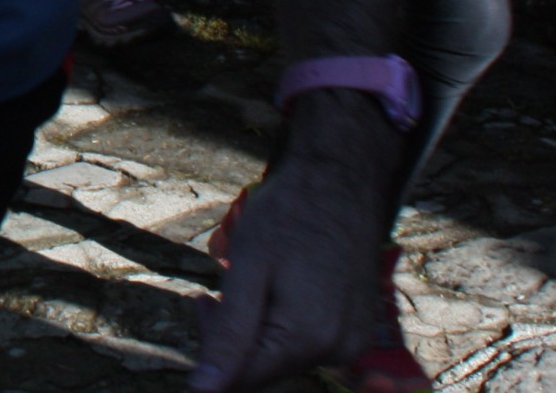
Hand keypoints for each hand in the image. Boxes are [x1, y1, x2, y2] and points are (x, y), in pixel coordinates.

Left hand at [189, 93, 404, 391]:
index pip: (243, 378)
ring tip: (241, 286)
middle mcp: (338, 351)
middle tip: (210, 295)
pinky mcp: (354, 330)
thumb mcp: (248, 272)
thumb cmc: (289, 218)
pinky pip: (304, 342)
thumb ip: (229, 336)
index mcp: (308, 339)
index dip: (213, 352)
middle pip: (262, 368)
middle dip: (229, 337)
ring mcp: (351, 342)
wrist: (340, 183)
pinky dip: (278, 323)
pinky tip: (270, 290)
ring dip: (252, 328)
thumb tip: (204, 391)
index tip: (202, 304)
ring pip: (281, 355)